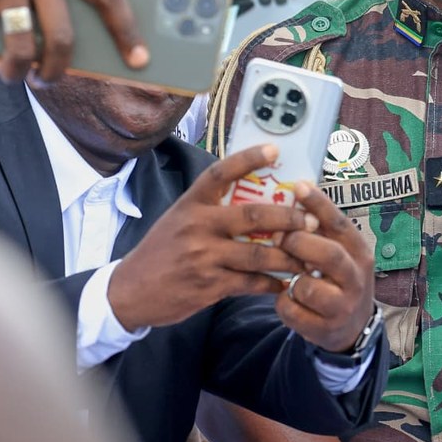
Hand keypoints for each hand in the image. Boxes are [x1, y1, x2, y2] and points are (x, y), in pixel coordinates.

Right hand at [107, 143, 316, 330]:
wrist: (129, 291)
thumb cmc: (161, 251)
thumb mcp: (178, 219)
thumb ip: (209, 209)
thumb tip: (252, 196)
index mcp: (190, 204)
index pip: (220, 173)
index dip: (248, 158)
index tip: (275, 150)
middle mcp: (197, 226)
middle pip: (252, 215)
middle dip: (288, 217)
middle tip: (312, 219)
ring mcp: (204, 257)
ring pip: (259, 254)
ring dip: (288, 256)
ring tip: (308, 257)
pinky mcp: (209, 286)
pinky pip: (251, 283)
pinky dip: (272, 283)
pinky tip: (284, 283)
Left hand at [273, 184, 377, 351]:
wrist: (352, 327)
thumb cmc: (337, 279)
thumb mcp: (340, 253)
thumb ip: (321, 229)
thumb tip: (295, 191)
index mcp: (360, 252)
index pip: (340, 224)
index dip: (319, 204)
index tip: (298, 185)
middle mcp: (357, 278)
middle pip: (328, 254)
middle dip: (298, 243)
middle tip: (278, 236)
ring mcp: (343, 306)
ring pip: (308, 286)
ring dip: (290, 278)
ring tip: (289, 275)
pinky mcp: (325, 329)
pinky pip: (292, 311)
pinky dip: (283, 303)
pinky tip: (287, 299)